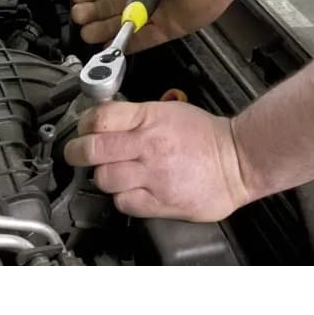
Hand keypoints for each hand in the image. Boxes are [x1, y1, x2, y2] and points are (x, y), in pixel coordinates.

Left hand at [63, 100, 251, 222]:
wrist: (238, 161)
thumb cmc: (206, 136)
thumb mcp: (170, 111)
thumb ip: (136, 117)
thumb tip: (105, 122)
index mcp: (151, 118)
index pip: (101, 117)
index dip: (84, 123)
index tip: (83, 128)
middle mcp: (149, 146)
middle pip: (93, 150)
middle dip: (76, 152)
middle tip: (75, 153)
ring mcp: (153, 176)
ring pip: (105, 179)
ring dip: (102, 176)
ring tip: (109, 172)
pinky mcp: (160, 202)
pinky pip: (124, 203)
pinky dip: (121, 197)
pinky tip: (128, 190)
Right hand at [69, 0, 241, 50]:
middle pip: (114, 5)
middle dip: (94, 11)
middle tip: (78, 16)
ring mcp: (158, 11)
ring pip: (126, 23)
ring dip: (105, 29)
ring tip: (85, 33)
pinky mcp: (170, 28)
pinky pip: (145, 38)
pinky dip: (128, 43)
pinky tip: (109, 47)